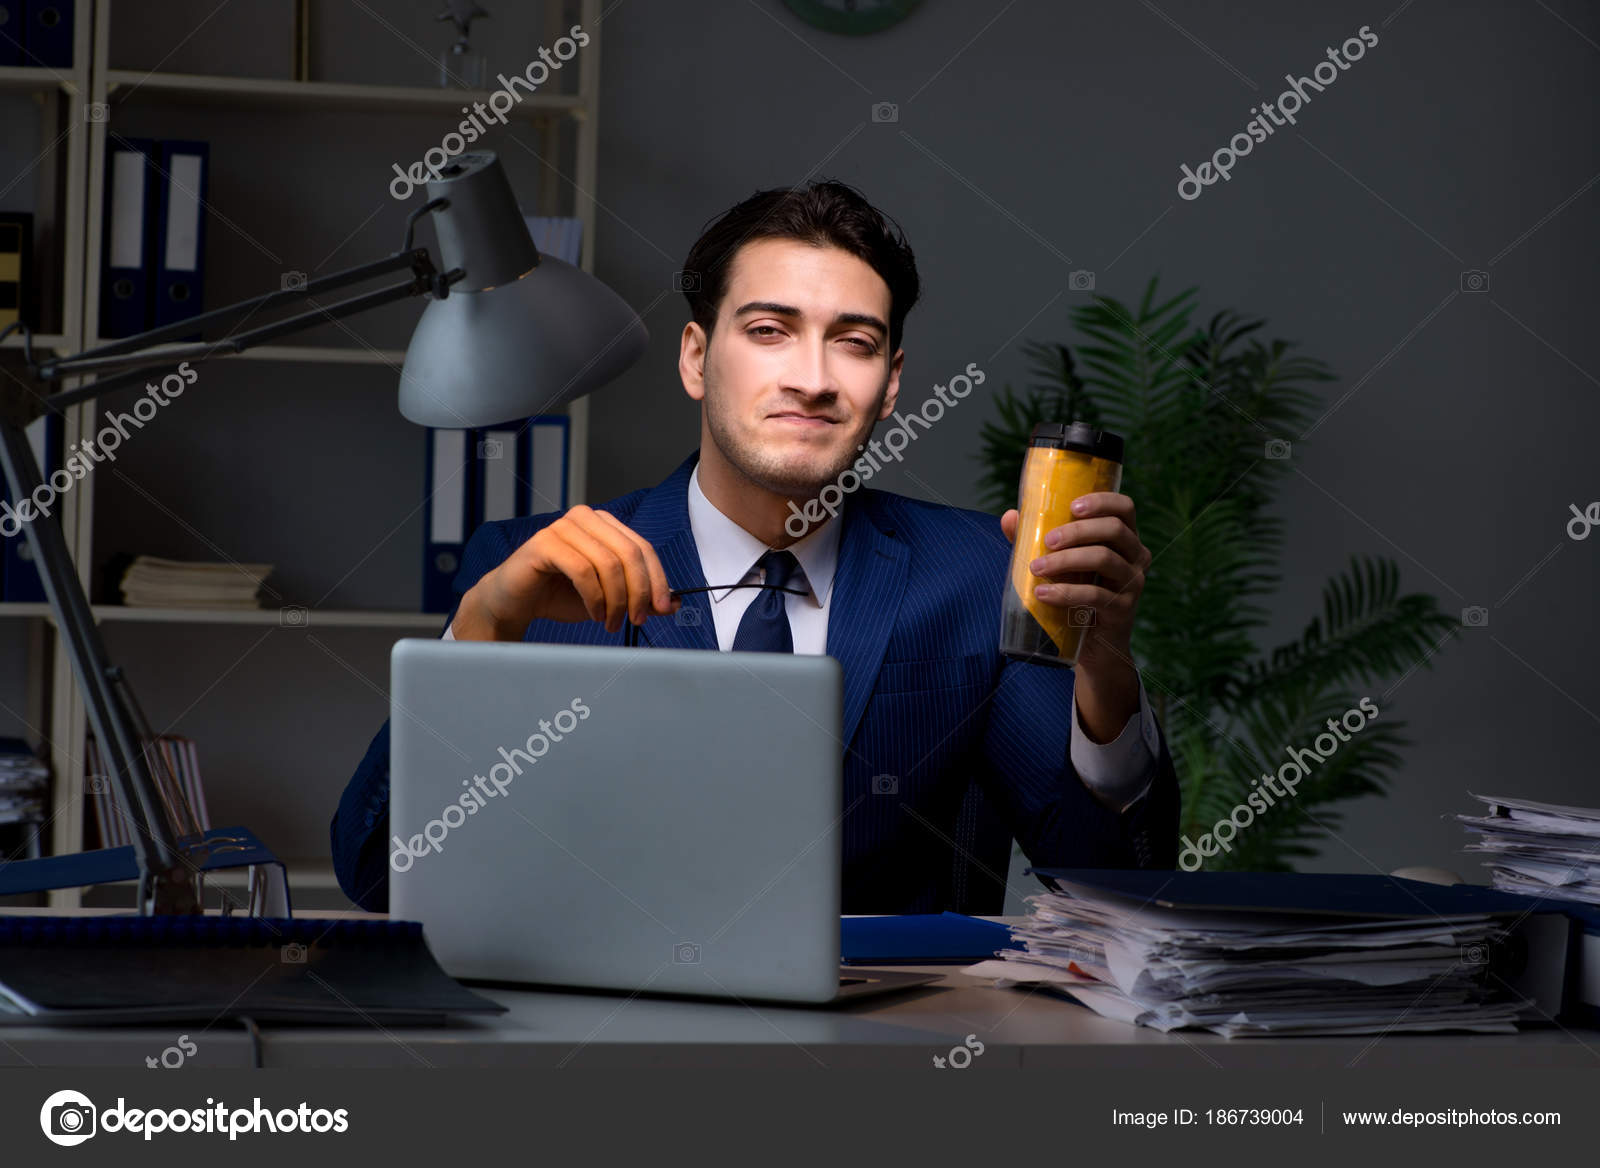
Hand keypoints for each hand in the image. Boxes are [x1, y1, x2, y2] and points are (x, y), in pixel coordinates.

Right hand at [454, 505, 680, 640]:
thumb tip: (675, 603)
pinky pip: (582, 571)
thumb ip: (638, 596)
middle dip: (640, 592)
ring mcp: (563, 527)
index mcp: (604, 524)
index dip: (658, 580)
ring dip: (616, 600)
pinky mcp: (545, 542)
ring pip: (609, 563)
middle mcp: (585, 518)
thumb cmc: (560, 595)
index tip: (662, 609)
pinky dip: (595, 598)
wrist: (514, 602)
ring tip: (612, 623)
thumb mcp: (609, 598)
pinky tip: (595, 614)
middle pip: (630, 553)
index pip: (643, 548)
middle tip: (638, 619)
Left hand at [1001, 492, 1150, 739]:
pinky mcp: (1124, 609)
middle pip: (1114, 530)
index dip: (1102, 501)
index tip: (1073, 505)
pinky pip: (1096, 595)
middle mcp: (1136, 556)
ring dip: (1067, 560)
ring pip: (1105, 559)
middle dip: (1077, 531)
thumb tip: (1009, 517)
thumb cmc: (1076, 594)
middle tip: (1046, 542)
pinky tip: (1043, 594)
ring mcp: (1133, 583)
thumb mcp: (1060, 564)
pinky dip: (1067, 593)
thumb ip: (1036, 540)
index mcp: (1124, 539)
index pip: (1125, 508)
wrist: (1093, 646)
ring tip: (1036, 568)